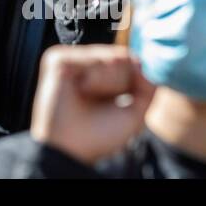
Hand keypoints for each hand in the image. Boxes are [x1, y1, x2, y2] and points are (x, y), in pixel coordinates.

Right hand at [29, 45, 154, 165]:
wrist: (71, 148)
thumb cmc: (98, 136)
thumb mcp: (134, 114)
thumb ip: (147, 88)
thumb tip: (140, 62)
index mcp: (103, 76)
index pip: (130, 61)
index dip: (135, 79)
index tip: (129, 99)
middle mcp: (87, 66)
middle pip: (123, 57)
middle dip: (120, 83)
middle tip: (101, 102)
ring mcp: (73, 61)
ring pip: (109, 58)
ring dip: (106, 83)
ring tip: (86, 96)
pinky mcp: (58, 59)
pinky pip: (91, 58)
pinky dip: (93, 77)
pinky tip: (79, 89)